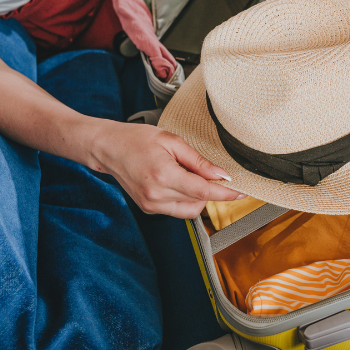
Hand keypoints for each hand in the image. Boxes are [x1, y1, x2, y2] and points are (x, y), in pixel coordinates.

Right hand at [90, 121, 244, 217]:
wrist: (108, 148)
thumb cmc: (136, 139)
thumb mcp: (171, 141)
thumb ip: (198, 161)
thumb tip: (222, 175)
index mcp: (163, 175)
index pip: (204, 192)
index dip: (226, 193)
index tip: (242, 191)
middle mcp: (156, 195)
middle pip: (199, 202)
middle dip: (211, 191)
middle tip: (208, 172)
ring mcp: (151, 205)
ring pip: (190, 210)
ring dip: (198, 197)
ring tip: (187, 175)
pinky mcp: (149, 209)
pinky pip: (177, 210)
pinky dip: (185, 199)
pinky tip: (177, 182)